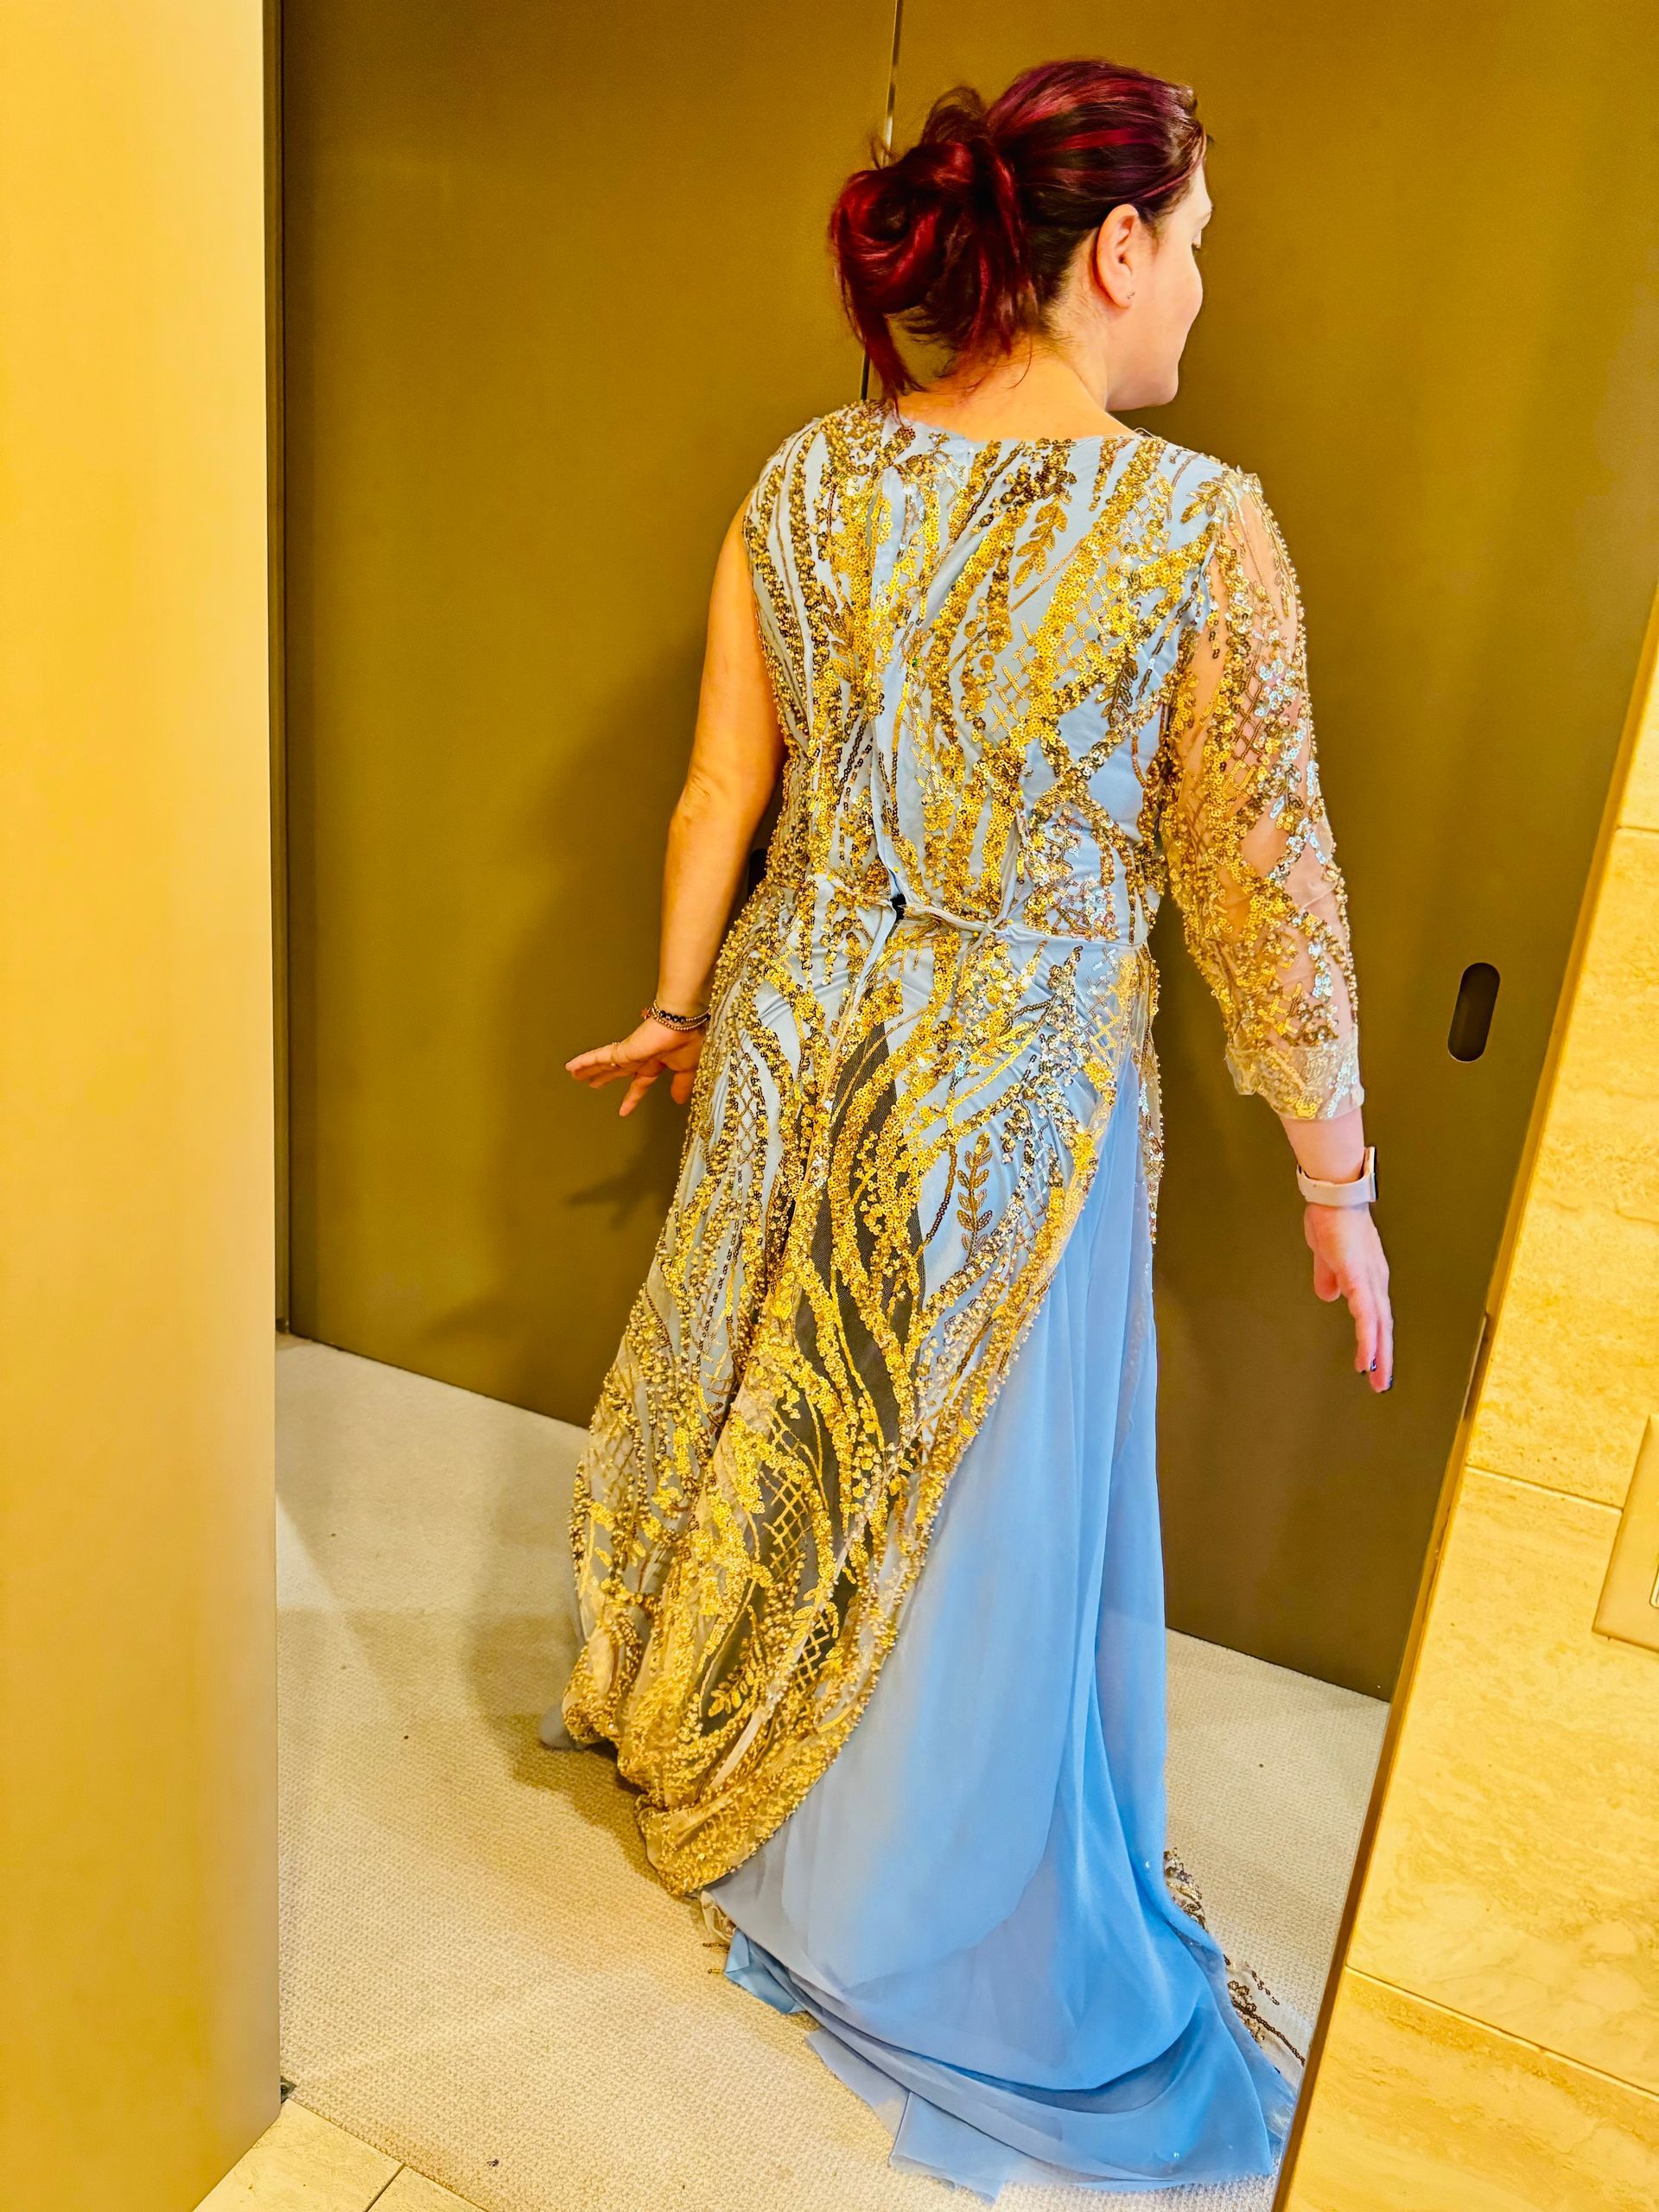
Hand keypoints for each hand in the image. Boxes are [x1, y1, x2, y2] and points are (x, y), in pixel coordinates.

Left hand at [566, 1017, 704, 1117]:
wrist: (683, 1023)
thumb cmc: (690, 1041)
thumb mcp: (687, 1070)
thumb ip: (681, 1085)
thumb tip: (679, 1100)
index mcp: (656, 1063)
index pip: (640, 1083)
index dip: (632, 1097)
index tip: (623, 1110)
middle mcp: (641, 1057)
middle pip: (617, 1071)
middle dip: (605, 1077)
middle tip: (591, 1083)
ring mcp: (629, 1053)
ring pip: (604, 1064)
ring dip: (589, 1070)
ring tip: (574, 1074)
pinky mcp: (622, 1050)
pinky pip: (599, 1057)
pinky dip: (584, 1062)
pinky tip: (571, 1067)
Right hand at [1303, 1204, 1392, 1391]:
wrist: (1332, 1193)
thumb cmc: (1330, 1217)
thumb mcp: (1326, 1254)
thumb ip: (1328, 1275)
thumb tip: (1329, 1296)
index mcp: (1368, 1275)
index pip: (1376, 1314)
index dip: (1377, 1339)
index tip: (1375, 1363)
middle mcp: (1375, 1279)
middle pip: (1383, 1325)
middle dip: (1384, 1357)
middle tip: (1382, 1383)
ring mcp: (1368, 1278)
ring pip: (1378, 1324)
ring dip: (1379, 1353)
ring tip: (1377, 1378)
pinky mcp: (1357, 1275)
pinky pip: (1364, 1314)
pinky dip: (1367, 1337)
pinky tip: (1367, 1356)